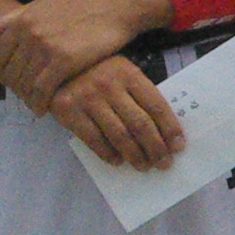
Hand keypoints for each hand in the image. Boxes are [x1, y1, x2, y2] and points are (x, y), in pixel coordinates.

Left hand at [0, 0, 168, 107]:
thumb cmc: (82, 4)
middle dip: (15, 88)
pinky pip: (42, 89)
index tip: (15, 81)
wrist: (116, 6)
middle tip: (26, 97)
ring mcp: (45, 47)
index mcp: (22, 20)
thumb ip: (12, 18)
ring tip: (35, 105)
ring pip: (24, 83)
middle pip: (9, 72)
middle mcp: (29, 33)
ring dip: (27, 99)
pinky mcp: (64, 61)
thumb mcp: (43, 4)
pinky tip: (44, 109)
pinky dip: (39, 103)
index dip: (3, 72)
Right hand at [45, 53, 186, 169]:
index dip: (170, 129)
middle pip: (140, 124)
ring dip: (134, 154)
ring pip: (118, 134)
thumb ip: (138, 95)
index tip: (178, 146)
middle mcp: (110, 85)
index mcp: (130, 74)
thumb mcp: (122, 73)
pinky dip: (107, 153)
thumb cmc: (97, 72)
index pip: (156, 106)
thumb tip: (164, 130)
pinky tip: (117, 161)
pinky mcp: (67, 110)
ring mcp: (87, 98)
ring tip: (144, 166)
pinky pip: (93, 139)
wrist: (56, 67)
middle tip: (164, 163)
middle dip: (156, 147)